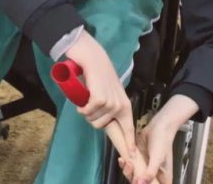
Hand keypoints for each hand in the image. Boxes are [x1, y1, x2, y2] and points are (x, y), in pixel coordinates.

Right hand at [64, 32, 136, 156]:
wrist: (94, 58)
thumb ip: (110, 108)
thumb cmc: (100, 76)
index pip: (128, 127)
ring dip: (86, 110)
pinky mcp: (100, 99)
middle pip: (101, 126)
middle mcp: (120, 106)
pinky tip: (84, 97)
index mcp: (125, 106)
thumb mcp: (110, 94)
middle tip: (91, 103)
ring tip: (89, 96)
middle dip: (92, 117)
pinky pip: (86, 112)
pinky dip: (81, 107)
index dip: (128, 142)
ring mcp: (111, 103)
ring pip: (92, 120)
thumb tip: (105, 124)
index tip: (131, 155)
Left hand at [119, 95, 198, 183]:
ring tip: (127, 162)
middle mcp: (153, 175)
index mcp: (162, 178)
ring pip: (134, 176)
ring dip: (127, 172)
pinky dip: (124, 165)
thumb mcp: (158, 158)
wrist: (159, 125)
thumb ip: (150, 173)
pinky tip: (122, 159)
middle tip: (131, 168)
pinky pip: (129, 167)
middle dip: (133, 180)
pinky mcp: (138, 160)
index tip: (138, 182)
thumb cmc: (162, 141)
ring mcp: (145, 168)